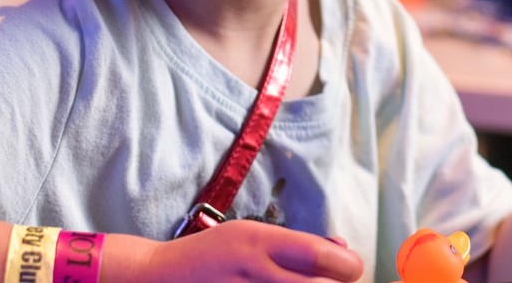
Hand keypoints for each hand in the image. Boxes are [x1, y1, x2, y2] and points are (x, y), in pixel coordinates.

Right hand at [135, 221, 362, 281]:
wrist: (162, 280)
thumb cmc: (215, 253)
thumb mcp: (254, 233)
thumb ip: (299, 244)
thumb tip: (345, 254)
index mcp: (262, 244)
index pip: (326, 260)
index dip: (348, 267)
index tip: (346, 269)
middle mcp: (256, 274)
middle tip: (329, 281)